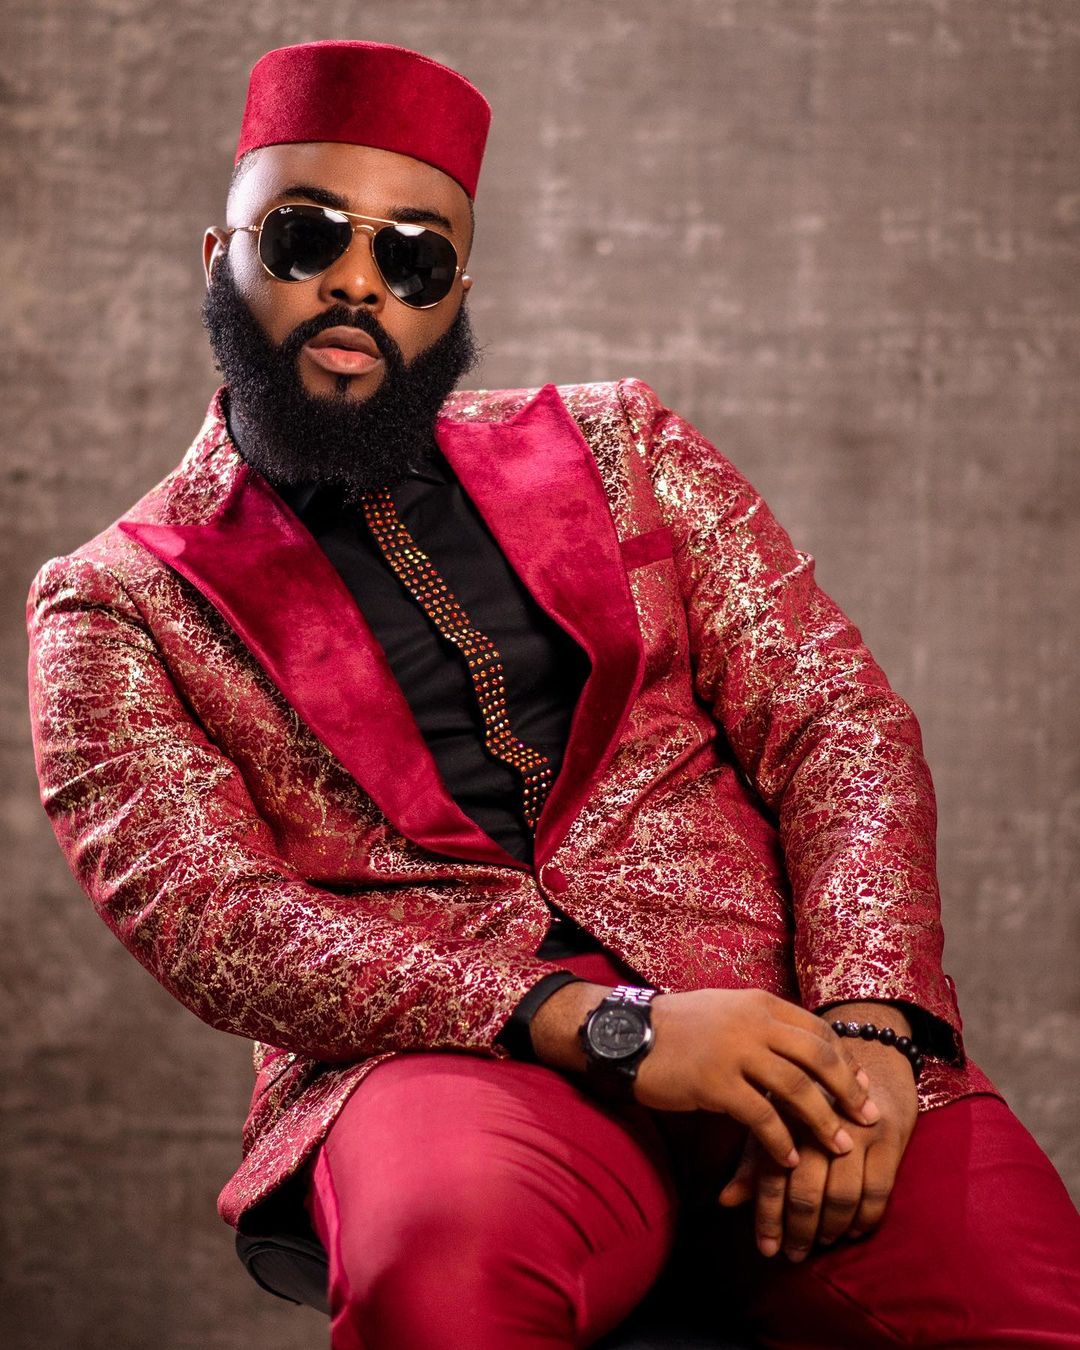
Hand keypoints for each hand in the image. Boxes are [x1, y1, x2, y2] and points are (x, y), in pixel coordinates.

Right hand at [632, 988, 879, 1169]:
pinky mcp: (715, 1082)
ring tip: (840, 1146)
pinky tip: (789, 1159)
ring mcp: (734, 1051)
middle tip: (869, 1119)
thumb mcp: (728, 1011)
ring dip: (823, 1122)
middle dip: (848, 1091)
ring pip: (796, 1089)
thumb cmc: (680, 1027)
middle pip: (818, 1057)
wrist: (630, 1035)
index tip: (862, 1087)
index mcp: (760, 1003)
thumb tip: (803, 1047)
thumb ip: (764, 1024)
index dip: (845, 1061)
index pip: (817, 1030)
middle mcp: (753, 1022)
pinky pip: (761, 1117)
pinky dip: (781, 1141)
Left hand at [717, 1012, 918, 1259]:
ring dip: (830, 1229)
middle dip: (797, 1229)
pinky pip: (878, 1192)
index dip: (767, 1215)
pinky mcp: (889, 1137)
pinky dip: (865, 1219)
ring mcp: (857, 1128)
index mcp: (785, 1110)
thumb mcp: (779, 1115)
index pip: (772, 1172)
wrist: (869, 1052)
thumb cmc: (814, 1091)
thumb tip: (725, 1201)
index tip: (766, 1248)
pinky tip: (853, 1232)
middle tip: (792, 1254)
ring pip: (842, 1195)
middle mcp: (819, 1118)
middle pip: (805, 1188)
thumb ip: (754, 1158)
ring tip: (821, 1244)